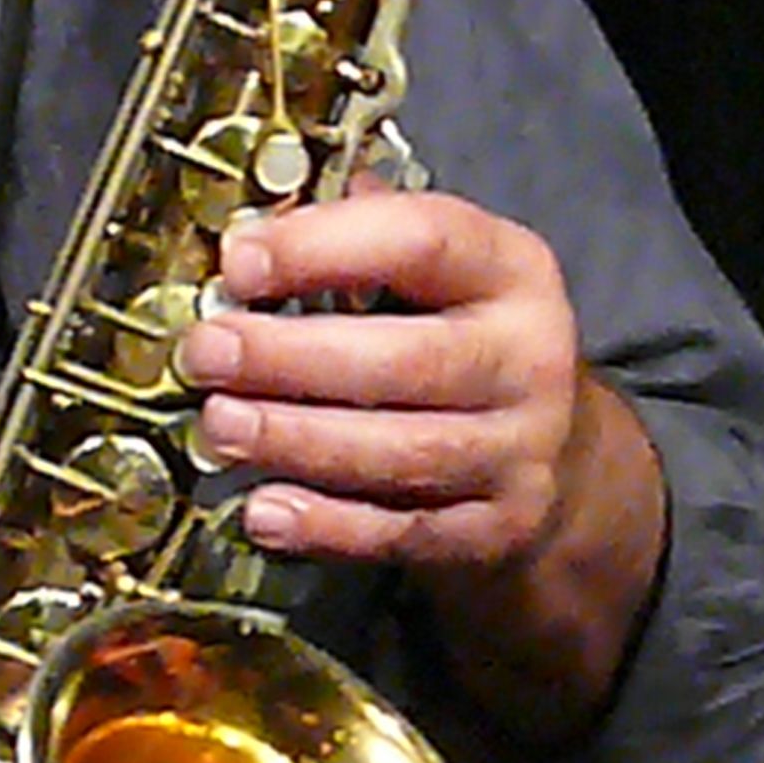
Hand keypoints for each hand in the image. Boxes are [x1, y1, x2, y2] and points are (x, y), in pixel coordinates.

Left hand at [177, 189, 666, 735]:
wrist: (555, 452)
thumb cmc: (464, 341)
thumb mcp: (440, 272)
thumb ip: (358, 239)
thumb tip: (251, 231)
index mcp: (511, 271)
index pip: (422, 241)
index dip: (321, 249)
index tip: (239, 262)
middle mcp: (527, 359)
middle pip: (407, 360)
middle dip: (290, 358)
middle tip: (208, 354)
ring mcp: (519, 450)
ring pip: (400, 452)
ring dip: (296, 441)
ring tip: (221, 426)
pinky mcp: (499, 527)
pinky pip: (402, 532)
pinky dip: (326, 526)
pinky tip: (263, 510)